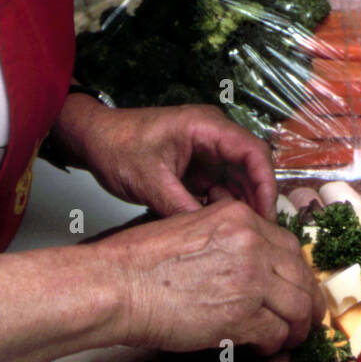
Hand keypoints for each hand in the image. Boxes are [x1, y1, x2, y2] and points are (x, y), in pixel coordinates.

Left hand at [53, 98, 276, 219]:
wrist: (94, 140)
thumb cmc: (117, 145)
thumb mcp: (149, 180)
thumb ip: (180, 207)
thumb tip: (207, 234)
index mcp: (207, 126)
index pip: (253, 151)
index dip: (265, 182)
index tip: (266, 213)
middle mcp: (213, 136)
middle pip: (251, 167)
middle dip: (256, 199)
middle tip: (259, 232)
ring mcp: (207, 153)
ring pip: (238, 180)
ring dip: (240, 205)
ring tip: (239, 234)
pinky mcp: (198, 168)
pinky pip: (221, 187)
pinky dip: (222, 207)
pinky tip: (216, 227)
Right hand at [100, 198, 325, 354]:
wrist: (117, 285)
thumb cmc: (138, 261)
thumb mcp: (190, 227)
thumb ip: (226, 239)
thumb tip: (246, 264)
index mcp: (240, 218)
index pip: (289, 245)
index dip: (297, 272)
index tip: (297, 288)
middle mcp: (252, 243)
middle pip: (301, 275)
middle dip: (307, 301)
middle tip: (304, 319)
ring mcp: (251, 278)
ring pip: (298, 306)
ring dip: (296, 327)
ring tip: (287, 339)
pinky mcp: (243, 315)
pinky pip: (276, 332)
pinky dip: (273, 344)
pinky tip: (261, 347)